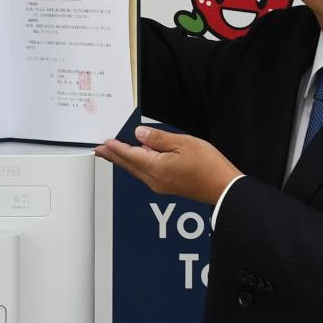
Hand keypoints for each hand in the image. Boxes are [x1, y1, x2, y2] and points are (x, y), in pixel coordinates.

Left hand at [94, 125, 239, 205]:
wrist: (223, 187)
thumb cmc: (208, 165)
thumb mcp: (183, 143)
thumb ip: (158, 138)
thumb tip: (138, 135)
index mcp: (156, 167)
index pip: (130, 155)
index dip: (116, 148)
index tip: (105, 143)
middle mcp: (154, 180)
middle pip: (129, 166)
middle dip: (113, 157)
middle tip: (99, 151)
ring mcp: (160, 186)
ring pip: (136, 171)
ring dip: (124, 161)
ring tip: (113, 154)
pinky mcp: (168, 187)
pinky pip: (146, 175)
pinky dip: (137, 166)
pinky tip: (137, 160)